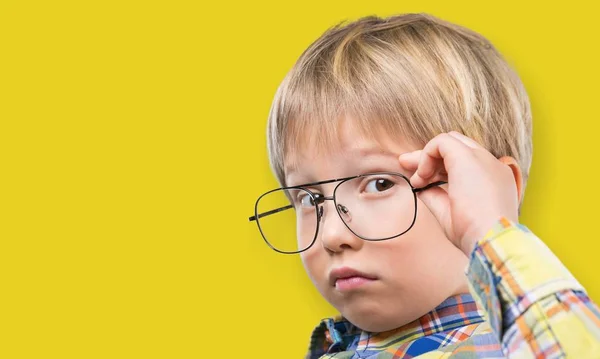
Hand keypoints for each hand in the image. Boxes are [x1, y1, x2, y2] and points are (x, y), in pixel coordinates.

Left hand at [398, 131, 520, 254]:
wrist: (491, 239)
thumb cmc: (475, 234)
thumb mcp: (451, 213)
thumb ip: (436, 195)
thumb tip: (420, 186)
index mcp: (493, 179)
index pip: (465, 163)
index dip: (439, 168)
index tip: (421, 180)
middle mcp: (491, 165)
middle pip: (456, 147)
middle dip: (429, 157)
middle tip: (407, 167)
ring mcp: (482, 158)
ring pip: (449, 142)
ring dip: (426, 158)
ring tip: (415, 179)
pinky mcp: (467, 157)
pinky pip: (441, 142)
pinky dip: (426, 155)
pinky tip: (422, 176)